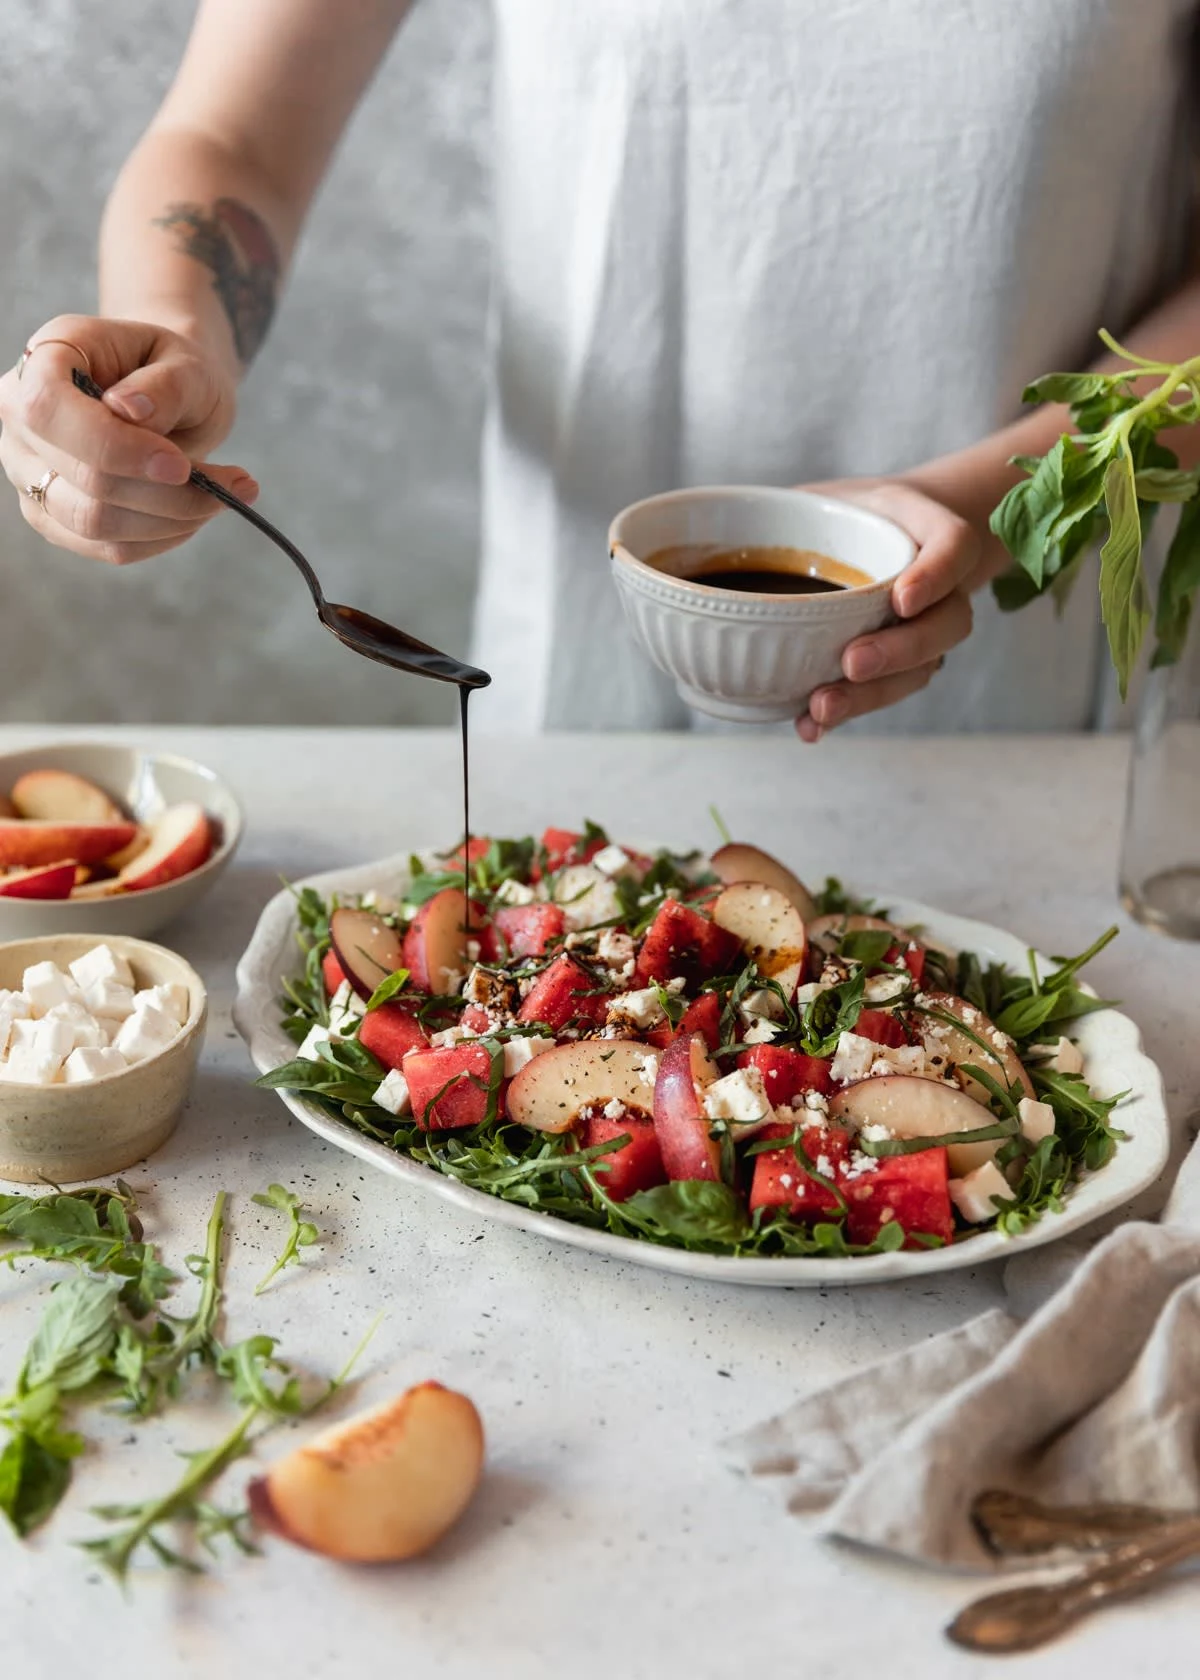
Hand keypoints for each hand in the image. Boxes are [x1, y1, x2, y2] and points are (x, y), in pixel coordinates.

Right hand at [0, 313, 253, 564]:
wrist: (169, 395)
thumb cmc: (174, 373)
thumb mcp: (189, 364)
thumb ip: (166, 384)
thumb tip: (132, 410)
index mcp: (47, 355)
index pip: (48, 408)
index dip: (113, 446)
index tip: (179, 465)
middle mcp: (19, 413)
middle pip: (82, 476)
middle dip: (168, 491)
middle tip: (236, 482)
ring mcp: (27, 470)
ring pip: (93, 522)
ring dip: (172, 519)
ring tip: (223, 496)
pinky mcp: (51, 515)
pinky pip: (108, 547)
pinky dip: (164, 537)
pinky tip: (197, 512)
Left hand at [794, 479, 979, 741]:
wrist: (886, 535)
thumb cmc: (853, 514)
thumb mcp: (829, 494)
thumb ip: (792, 507)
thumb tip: (714, 529)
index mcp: (930, 531)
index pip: (953, 547)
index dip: (935, 575)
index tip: (902, 599)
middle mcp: (941, 587)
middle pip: (945, 623)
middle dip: (899, 650)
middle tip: (852, 662)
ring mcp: (926, 630)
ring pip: (921, 669)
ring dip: (872, 695)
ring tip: (821, 708)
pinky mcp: (900, 665)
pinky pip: (886, 692)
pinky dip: (848, 713)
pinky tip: (809, 728)